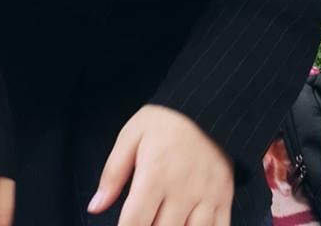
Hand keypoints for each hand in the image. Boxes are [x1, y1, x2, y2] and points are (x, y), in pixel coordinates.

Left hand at [88, 105, 234, 225]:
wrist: (206, 106)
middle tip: (142, 219)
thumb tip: (95, 207)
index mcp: (155, 174)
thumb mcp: (131, 135)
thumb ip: (113, 173)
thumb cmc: (164, 121)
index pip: (135, 221)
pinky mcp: (225, 198)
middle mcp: (182, 189)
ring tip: (162, 222)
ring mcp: (207, 196)